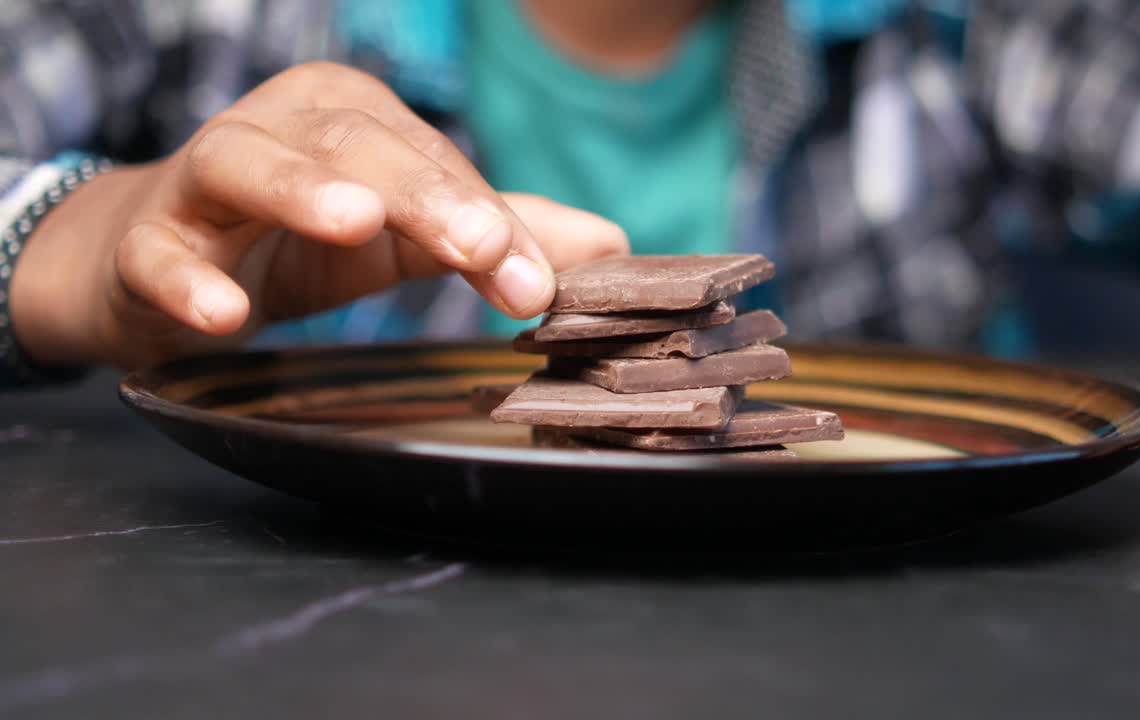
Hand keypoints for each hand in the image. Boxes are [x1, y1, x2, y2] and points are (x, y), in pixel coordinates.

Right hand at [10, 62, 627, 369]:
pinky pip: (158, 253)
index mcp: (352, 118)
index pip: (432, 163)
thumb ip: (498, 235)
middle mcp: (279, 128)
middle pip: (354, 144)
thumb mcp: (407, 235)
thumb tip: (611, 246)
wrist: (159, 260)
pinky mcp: (144, 241)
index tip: (535, 286)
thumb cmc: (297, 237)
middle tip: (479, 248)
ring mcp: (202, 179)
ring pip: (247, 165)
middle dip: (422, 194)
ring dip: (300, 191)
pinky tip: (224, 313)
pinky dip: (187, 278)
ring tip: (355, 225)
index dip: (485, 219)